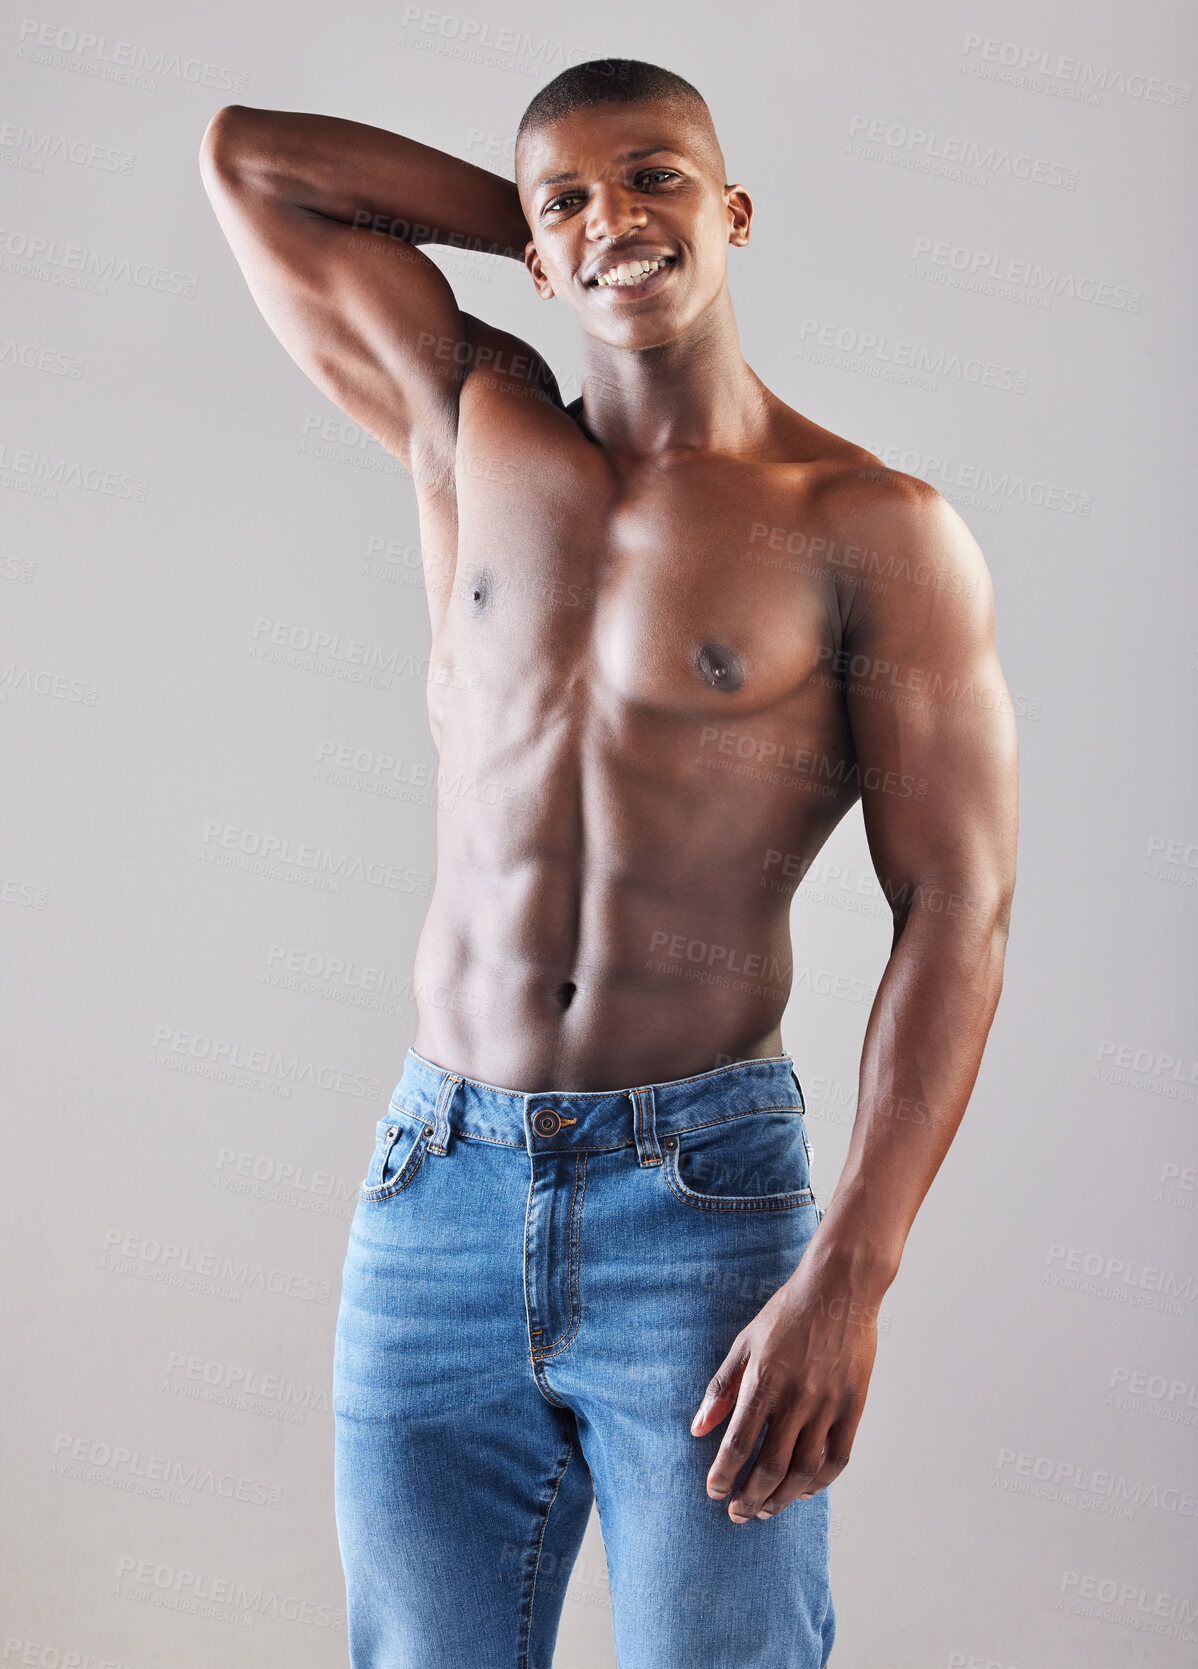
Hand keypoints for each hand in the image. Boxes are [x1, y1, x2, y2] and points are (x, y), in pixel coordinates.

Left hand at [689, 1263, 878, 1521]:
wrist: (839, 1290)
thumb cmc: (786, 1313)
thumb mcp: (745, 1343)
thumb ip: (721, 1389)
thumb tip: (698, 1429)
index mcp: (764, 1381)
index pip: (738, 1444)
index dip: (723, 1475)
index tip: (714, 1492)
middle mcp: (796, 1398)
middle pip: (770, 1467)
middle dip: (750, 1498)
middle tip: (737, 1514)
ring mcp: (828, 1404)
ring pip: (804, 1471)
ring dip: (782, 1499)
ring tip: (766, 1512)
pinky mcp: (854, 1406)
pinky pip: (838, 1458)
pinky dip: (821, 1482)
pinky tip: (804, 1491)